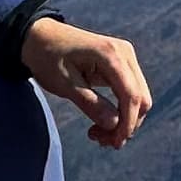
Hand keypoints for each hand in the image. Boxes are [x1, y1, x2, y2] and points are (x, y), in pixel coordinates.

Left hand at [19, 14, 151, 148]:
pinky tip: (102, 123)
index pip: (131, 95)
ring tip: (97, 134)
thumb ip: (89, 103)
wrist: (39, 37)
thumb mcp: (63, 83)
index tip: (115, 143)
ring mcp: (125, 58)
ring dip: (123, 121)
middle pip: (141, 99)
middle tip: (101, 141)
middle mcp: (124, 53)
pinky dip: (120, 112)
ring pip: (138, 99)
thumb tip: (115, 125)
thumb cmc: (47, 57)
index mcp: (110, 54)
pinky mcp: (121, 65)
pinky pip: (129, 94)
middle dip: (126, 125)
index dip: (127, 123)